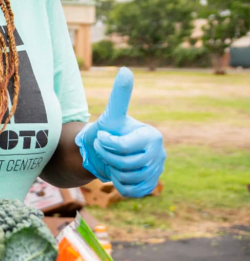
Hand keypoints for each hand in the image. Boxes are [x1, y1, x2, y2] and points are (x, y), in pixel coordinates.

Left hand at [75, 67, 165, 197]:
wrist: (103, 153)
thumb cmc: (107, 131)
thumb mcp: (111, 115)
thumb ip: (119, 95)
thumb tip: (125, 70)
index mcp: (152, 136)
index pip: (124, 147)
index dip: (106, 144)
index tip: (102, 137)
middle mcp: (160, 153)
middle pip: (125, 165)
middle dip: (108, 158)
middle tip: (105, 151)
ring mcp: (157, 171)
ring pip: (128, 179)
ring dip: (113, 172)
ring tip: (113, 161)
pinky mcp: (150, 185)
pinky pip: (132, 191)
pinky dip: (120, 185)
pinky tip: (119, 174)